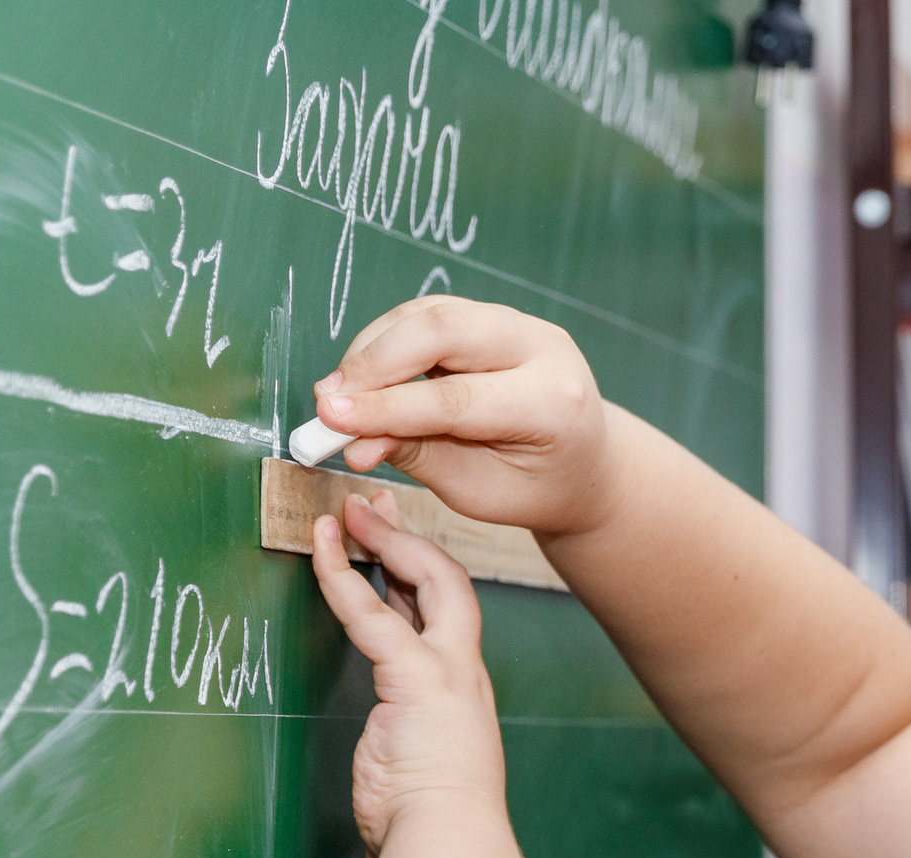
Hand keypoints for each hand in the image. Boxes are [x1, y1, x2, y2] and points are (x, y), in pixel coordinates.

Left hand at [310, 492, 506, 857]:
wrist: (447, 839)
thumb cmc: (430, 820)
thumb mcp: (418, 767)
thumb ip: (406, 740)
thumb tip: (390, 744)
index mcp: (461, 692)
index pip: (445, 617)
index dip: (417, 575)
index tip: (389, 545)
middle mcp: (461, 674)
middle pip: (448, 584)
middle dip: (409, 539)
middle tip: (373, 505)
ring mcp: (447, 673)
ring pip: (424, 583)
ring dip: (381, 540)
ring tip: (342, 511)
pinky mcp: (417, 679)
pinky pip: (373, 614)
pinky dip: (343, 576)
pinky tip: (321, 549)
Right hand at [313, 296, 618, 537]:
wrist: (583, 465)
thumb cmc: (533, 487)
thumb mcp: (479, 491)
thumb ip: (418, 456)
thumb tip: (350, 439)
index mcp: (553, 403)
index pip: (457, 397)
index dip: (387, 406)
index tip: (329, 418)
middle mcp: (543, 349)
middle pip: (443, 330)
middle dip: (374, 363)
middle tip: (328, 402)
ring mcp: (520, 323)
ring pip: (430, 313)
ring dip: (374, 350)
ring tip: (342, 395)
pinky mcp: (494, 315)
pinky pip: (429, 313)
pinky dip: (389, 341)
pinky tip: (367, 377)